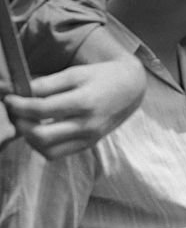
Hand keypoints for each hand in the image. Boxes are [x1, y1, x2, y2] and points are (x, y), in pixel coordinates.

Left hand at [4, 56, 145, 158]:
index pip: (41, 109)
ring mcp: (89, 137)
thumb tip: (20, 91)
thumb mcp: (76, 73)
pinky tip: (40, 131)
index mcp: (84, 101)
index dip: (18, 105)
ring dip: (29, 138)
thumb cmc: (103, 77)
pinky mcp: (89, 144)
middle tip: (15, 112)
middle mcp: (87, 124)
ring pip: (46, 150)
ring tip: (27, 122)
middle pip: (40, 135)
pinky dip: (43, 146)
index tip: (9, 98)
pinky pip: (57, 154)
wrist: (132, 88)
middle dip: (20, 124)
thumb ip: (48, 84)